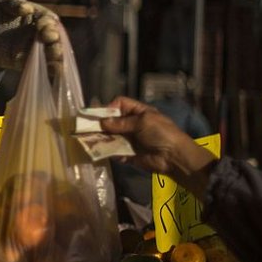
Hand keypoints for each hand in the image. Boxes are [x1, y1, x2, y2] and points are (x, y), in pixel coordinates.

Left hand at [0, 0, 62, 72]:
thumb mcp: (2, 3)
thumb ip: (13, 3)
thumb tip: (26, 9)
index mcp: (40, 17)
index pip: (49, 20)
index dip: (47, 23)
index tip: (42, 26)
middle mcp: (41, 34)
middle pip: (55, 39)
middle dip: (56, 42)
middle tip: (52, 43)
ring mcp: (35, 49)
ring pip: (51, 54)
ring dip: (56, 57)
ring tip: (57, 61)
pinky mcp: (26, 62)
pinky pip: (41, 68)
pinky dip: (50, 71)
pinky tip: (55, 73)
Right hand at [100, 96, 216, 194]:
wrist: (174, 157)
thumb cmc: (161, 133)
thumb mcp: (143, 122)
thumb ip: (121, 122)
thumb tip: (102, 123)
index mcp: (139, 112)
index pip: (120, 104)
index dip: (109, 107)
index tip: (99, 115)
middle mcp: (132, 124)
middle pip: (112, 120)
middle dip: (101, 124)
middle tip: (88, 128)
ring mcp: (130, 139)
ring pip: (111, 136)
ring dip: (101, 138)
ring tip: (90, 140)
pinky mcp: (128, 153)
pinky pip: (114, 151)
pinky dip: (107, 151)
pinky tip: (100, 151)